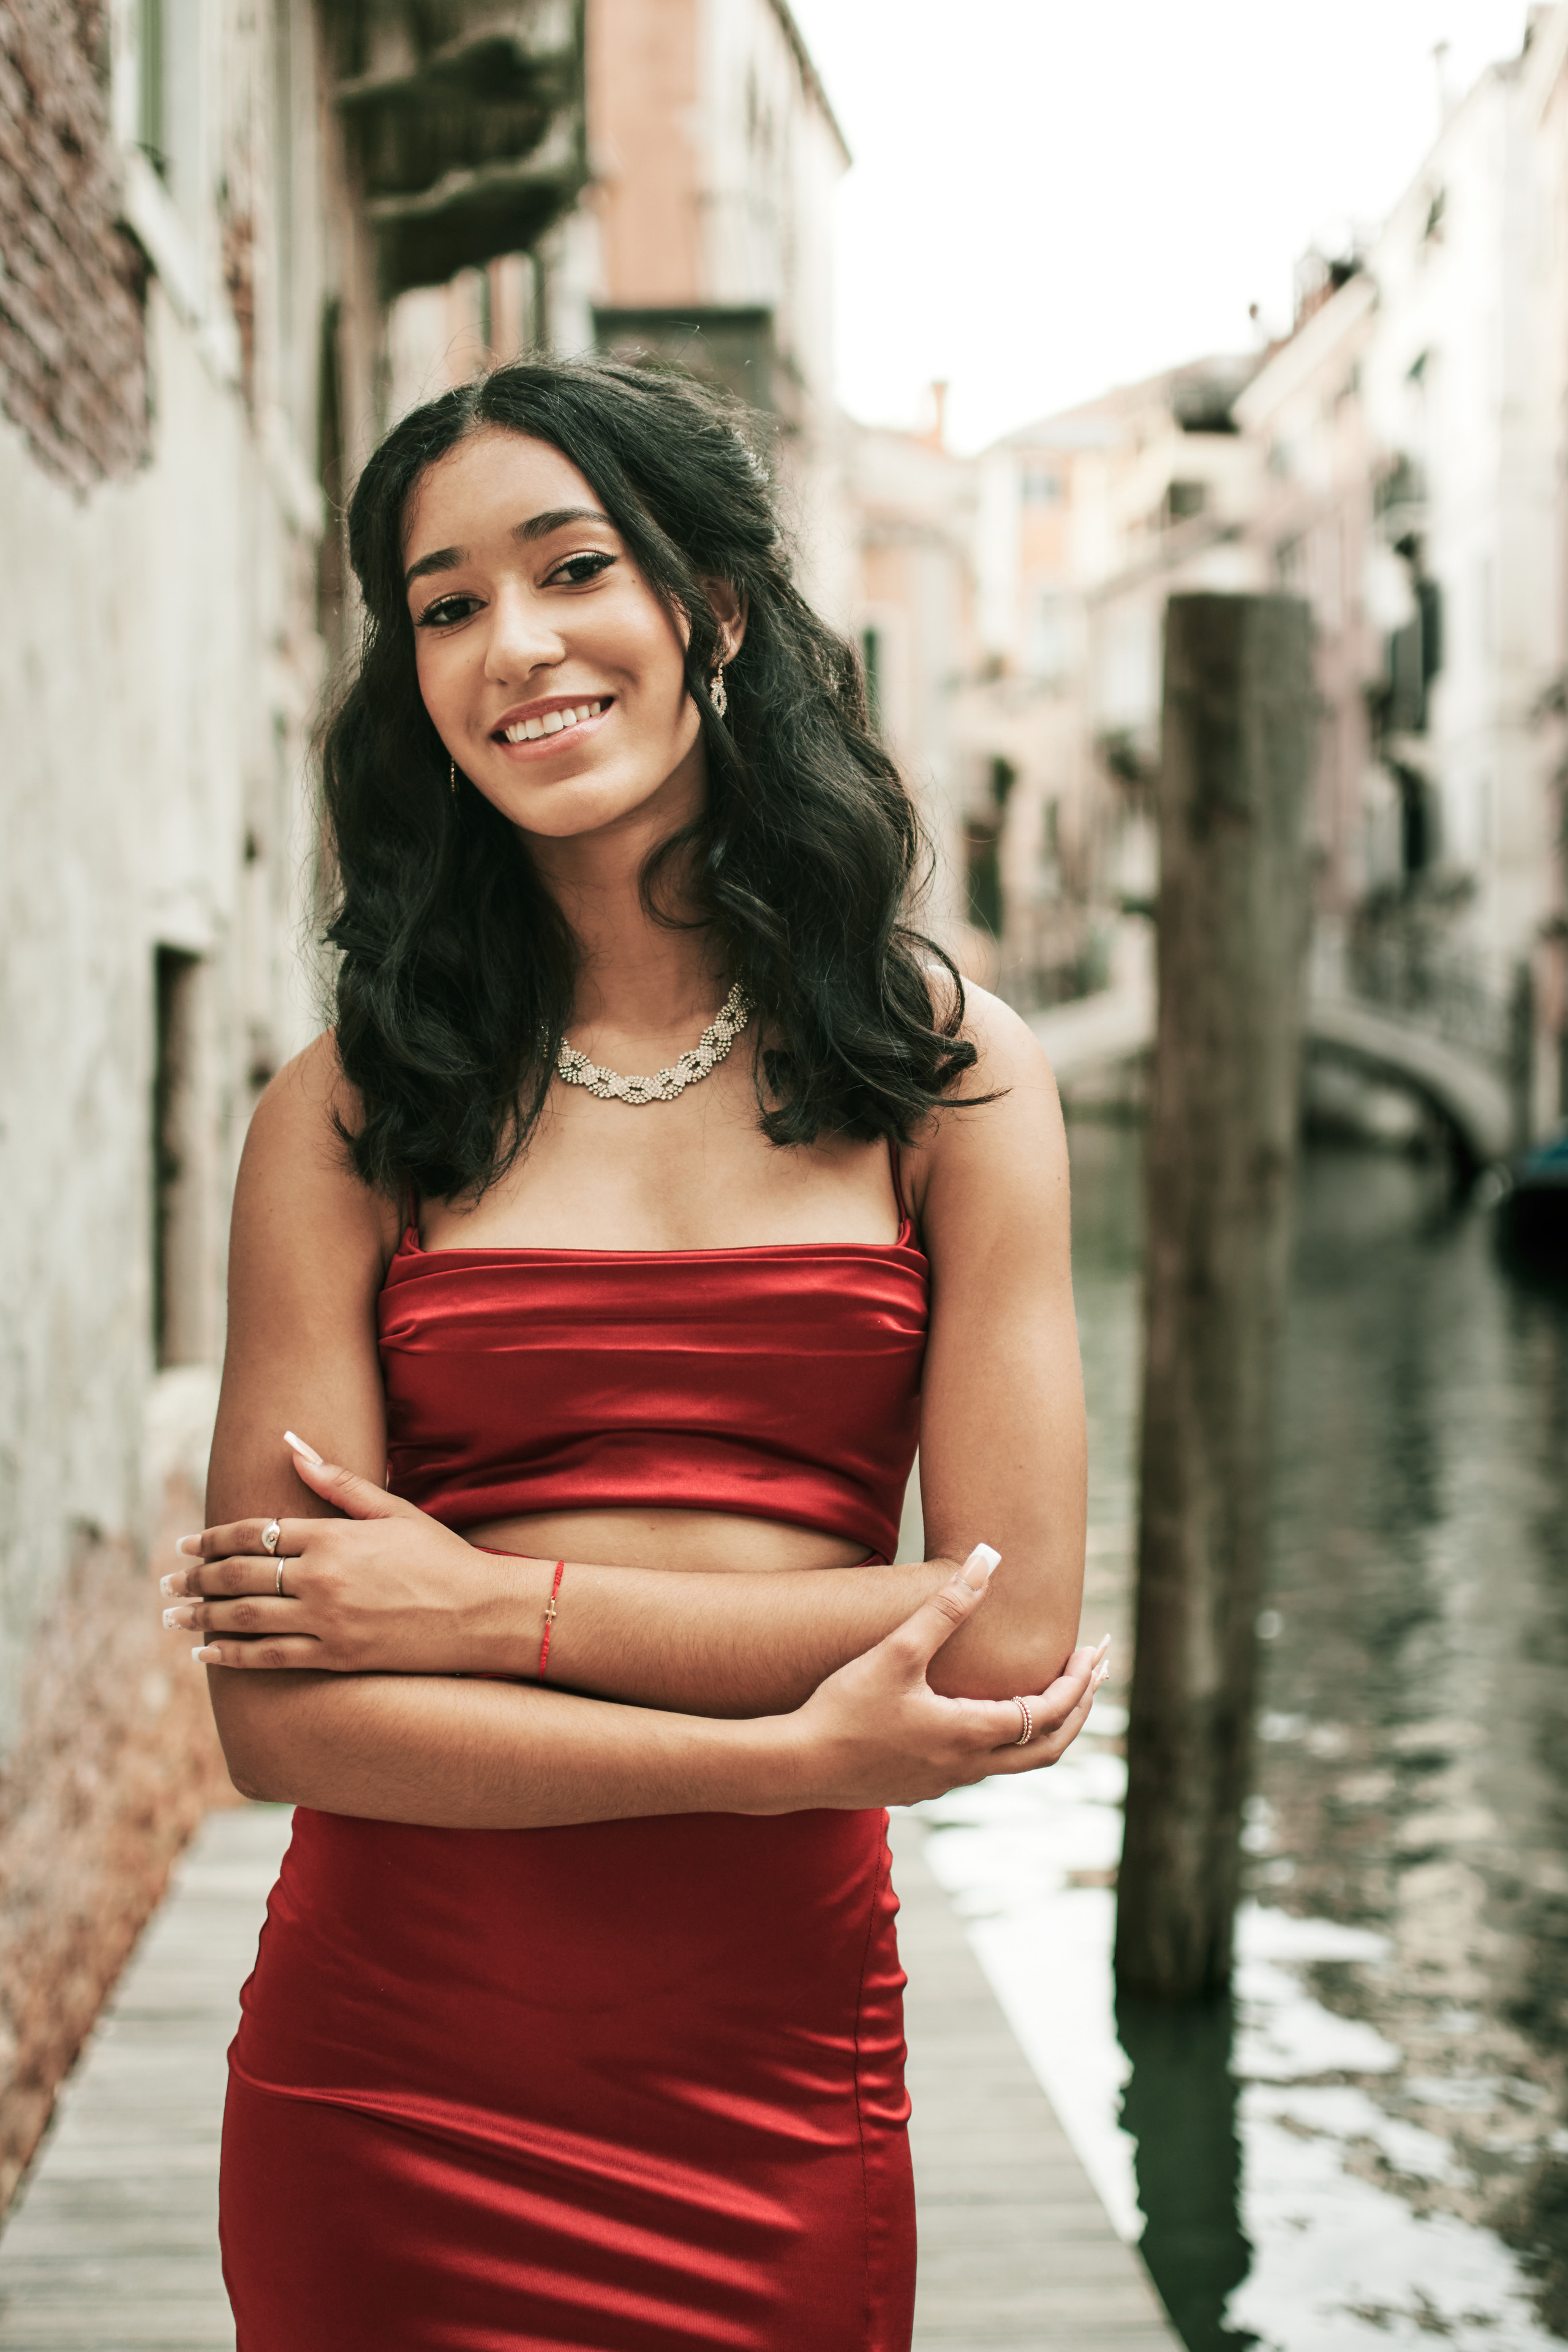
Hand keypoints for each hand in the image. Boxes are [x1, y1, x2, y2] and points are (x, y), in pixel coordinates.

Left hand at [160, 1434, 545, 1675]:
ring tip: (173, 1618)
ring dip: (202, 1617)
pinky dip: (232, 1657)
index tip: (188, 1542)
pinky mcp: (336, 1657)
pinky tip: (207, 1657)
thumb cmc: (441, 1555)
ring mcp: (327, 1621)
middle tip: (168, 1582)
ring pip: (246, 1617)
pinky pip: (271, 1658)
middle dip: (197, 1578)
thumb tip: (292, 1445)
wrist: (481, 1612)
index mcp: (333, 1537)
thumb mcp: (392, 1509)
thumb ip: (337, 1481)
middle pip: (240, 1575)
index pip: (255, 1532)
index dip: (214, 1537)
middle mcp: (322, 1579)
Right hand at [783, 1546, 1109, 1809]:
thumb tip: (986, 1560)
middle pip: (1047, 1750)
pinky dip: (1004, 1740)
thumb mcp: (896, 1652)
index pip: (1046, 1713)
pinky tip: (984, 1716)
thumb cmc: (843, 1710)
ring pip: (1014, 1763)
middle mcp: (966, 1766)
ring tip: (1051, 1693)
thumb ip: (945, 1608)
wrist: (796, 1767)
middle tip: (1094, 1677)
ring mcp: (944, 1783)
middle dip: (1077, 1711)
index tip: (1092, 1654)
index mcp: (969, 1733)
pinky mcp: (920, 1787)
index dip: (1076, 1684)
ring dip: (1042, 1728)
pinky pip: (979, 1768)